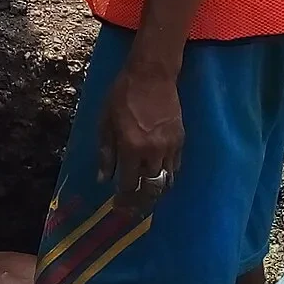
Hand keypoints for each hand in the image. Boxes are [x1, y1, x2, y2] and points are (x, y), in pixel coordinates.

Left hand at [98, 56, 183, 213]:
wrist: (152, 75)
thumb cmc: (123, 95)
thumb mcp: (106, 122)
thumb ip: (106, 153)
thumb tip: (103, 179)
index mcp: (131, 147)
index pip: (129, 184)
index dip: (123, 198)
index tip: (118, 206)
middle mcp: (153, 151)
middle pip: (151, 188)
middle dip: (141, 202)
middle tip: (133, 208)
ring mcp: (170, 146)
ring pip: (166, 180)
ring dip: (155, 190)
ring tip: (146, 195)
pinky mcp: (180, 140)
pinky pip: (176, 166)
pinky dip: (167, 174)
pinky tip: (158, 174)